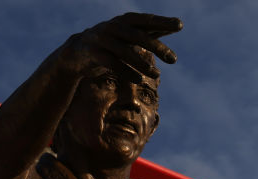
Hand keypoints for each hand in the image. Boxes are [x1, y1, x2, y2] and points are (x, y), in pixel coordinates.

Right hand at [64, 13, 182, 78]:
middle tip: (174, 59)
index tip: (180, 25)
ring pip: (123, 51)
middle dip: (156, 47)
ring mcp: (102, 39)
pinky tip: (139, 80)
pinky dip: (126, 71)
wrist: (78, 52)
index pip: (145, 20)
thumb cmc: (111, 42)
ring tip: (157, 74)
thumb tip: (178, 24)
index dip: (162, 22)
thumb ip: (152, 30)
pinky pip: (111, 63)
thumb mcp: (131, 35)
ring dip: (142, 63)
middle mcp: (113, 27)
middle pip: (136, 35)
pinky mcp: (94, 54)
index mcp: (124, 21)